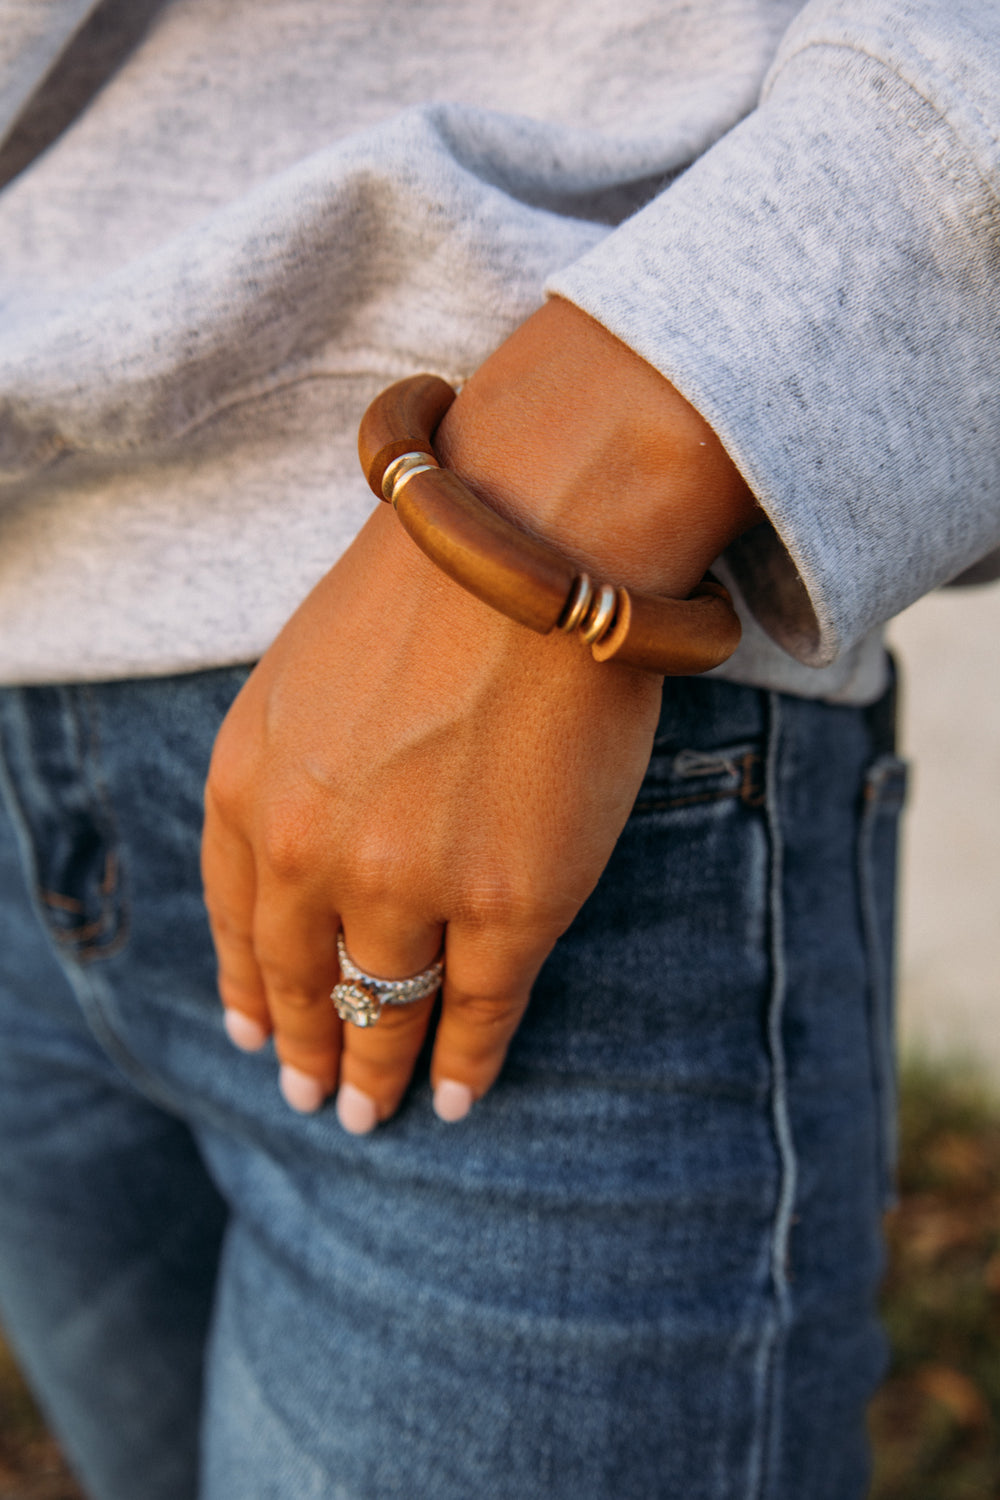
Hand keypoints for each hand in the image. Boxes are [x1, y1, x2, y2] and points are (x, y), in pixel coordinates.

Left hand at [201, 299, 757, 1131]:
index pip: (237, 921)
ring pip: (385, 1011)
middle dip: (306, 1045)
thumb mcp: (302, 673)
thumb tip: (303, 856)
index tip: (256, 1031)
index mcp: (250, 786)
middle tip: (312, 1092)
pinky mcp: (511, 906)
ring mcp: (410, 885)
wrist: (540, 537)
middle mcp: (312, 852)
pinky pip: (480, 1013)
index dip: (249, 987)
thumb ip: (289, 772)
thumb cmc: (434, 585)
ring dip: (378, 1072)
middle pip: (303, 981)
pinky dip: (468, 1066)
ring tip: (375, 1111)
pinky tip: (461, 1096)